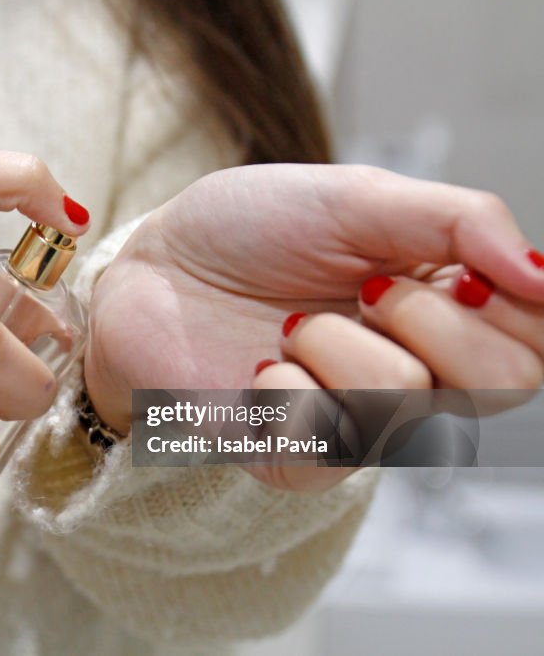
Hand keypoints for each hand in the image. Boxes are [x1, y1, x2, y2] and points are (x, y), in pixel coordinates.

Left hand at [86, 164, 543, 489]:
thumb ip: (459, 223)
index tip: (460, 269)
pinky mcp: (297, 458)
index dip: (520, 304)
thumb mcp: (357, 198)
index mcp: (445, 310)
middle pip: (506, 382)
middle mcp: (416, 373)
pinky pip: (330, 437)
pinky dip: (287, 387)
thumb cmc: (248, 230)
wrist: (152, 266)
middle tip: (365, 289)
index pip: (540, 339)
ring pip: (409, 402)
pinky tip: (258, 367)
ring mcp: (357, 422)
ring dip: (340, 342)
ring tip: (291, 324)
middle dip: (432, 318)